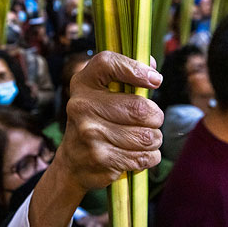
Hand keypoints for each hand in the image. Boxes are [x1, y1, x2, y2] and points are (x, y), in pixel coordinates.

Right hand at [56, 51, 163, 193]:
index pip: (108, 64)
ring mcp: (90, 133)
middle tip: (152, 120)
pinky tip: (138, 154)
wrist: (72, 162)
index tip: (156, 81)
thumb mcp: (101, 93)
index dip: (136, 69)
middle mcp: (82, 106)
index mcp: (83, 83)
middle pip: (140, 108)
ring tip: (142, 139)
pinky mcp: (101, 158)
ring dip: (154, 139)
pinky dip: (150, 156)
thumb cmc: (96, 121)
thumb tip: (152, 64)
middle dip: (155, 117)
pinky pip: (145, 156)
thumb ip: (126, 75)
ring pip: (147, 136)